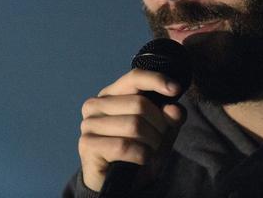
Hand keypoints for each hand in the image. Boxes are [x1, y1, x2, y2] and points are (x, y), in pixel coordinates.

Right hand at [77, 69, 185, 191]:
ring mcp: (89, 124)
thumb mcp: (160, 133)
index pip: (134, 78)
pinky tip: (140, 160)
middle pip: (140, 104)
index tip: (175, 89)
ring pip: (134, 125)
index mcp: (111, 95)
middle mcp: (96, 104)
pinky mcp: (87, 144)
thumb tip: (174, 109)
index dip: (156, 80)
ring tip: (149, 152)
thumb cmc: (138, 153)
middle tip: (158, 141)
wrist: (118, 185)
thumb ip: (169, 118)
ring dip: (151, 143)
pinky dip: (141, 155)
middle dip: (159, 125)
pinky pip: (125, 146)